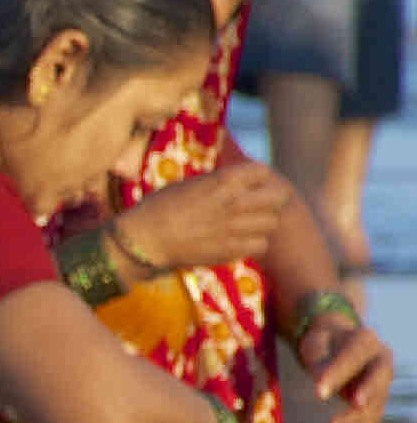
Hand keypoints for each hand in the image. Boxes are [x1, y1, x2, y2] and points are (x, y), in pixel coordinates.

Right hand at [114, 164, 288, 270]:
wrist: (143, 240)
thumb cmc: (159, 207)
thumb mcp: (191, 185)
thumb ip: (220, 184)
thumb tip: (241, 185)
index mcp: (224, 180)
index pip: (263, 172)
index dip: (257, 177)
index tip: (249, 183)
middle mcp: (235, 202)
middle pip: (278, 197)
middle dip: (271, 199)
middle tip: (259, 204)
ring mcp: (235, 228)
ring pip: (272, 222)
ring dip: (261, 222)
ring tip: (245, 224)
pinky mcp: (231, 251)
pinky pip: (259, 245)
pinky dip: (252, 243)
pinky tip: (237, 241)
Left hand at [297, 319, 392, 422]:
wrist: (337, 345)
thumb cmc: (323, 343)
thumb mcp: (315, 344)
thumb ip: (319, 360)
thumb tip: (323, 386)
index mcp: (365, 340)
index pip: (354, 356)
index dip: (338, 374)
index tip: (318, 393)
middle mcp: (380, 360)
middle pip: (379, 378)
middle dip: (368, 392)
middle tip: (355, 405)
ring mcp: (383, 381)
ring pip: (377, 402)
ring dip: (358, 418)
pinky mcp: (378, 399)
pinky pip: (373, 416)